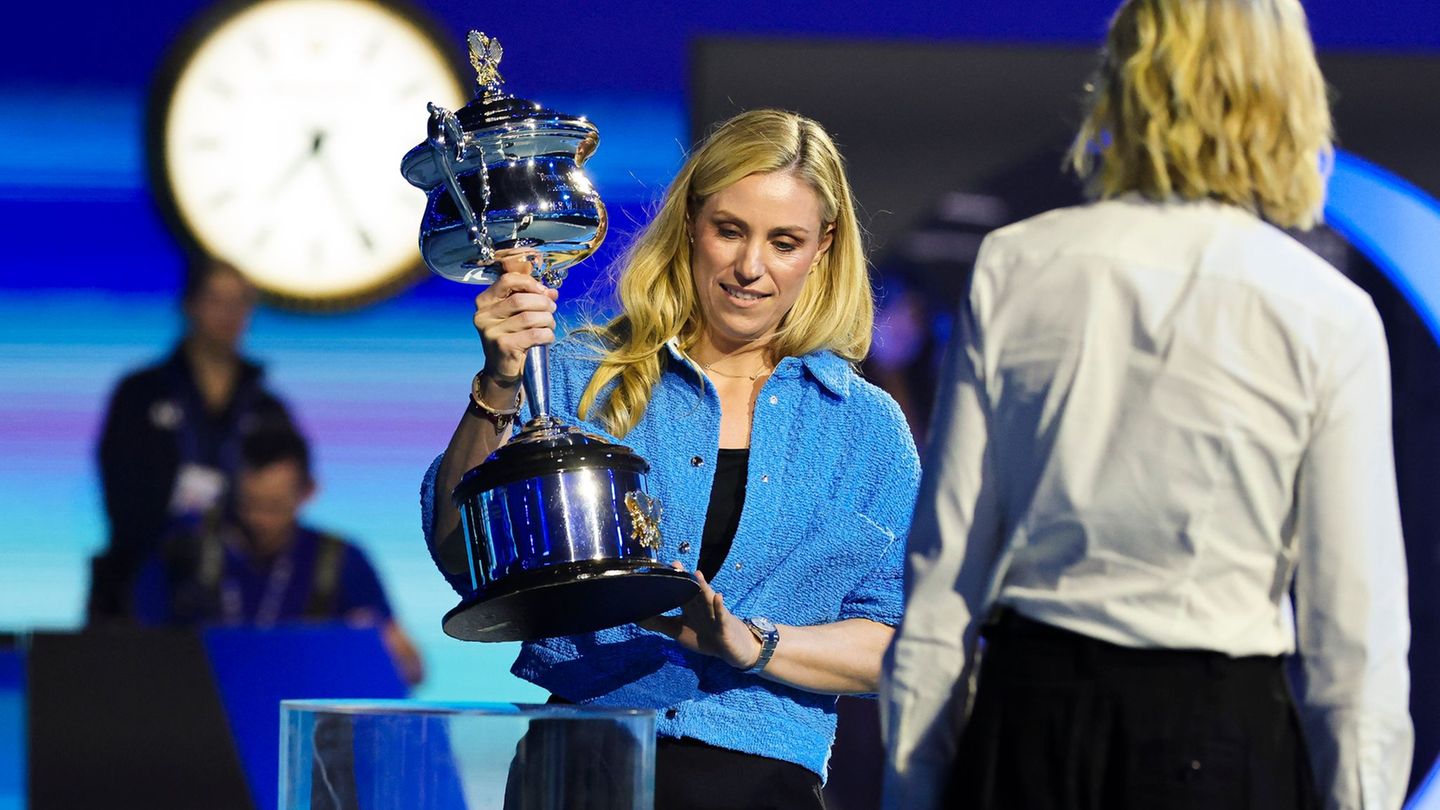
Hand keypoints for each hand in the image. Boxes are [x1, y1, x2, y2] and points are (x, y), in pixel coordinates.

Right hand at [472, 248, 558, 388]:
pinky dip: (547, 334)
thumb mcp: (519, 314)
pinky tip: (547, 337)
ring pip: (529, 317)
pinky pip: (534, 334)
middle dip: (543, 303)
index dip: (529, 282)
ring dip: (547, 320)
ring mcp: (491, 331)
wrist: (502, 369)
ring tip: (550, 324)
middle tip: (552, 309)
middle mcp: (484, 315)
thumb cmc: (512, 337)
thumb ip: (533, 298)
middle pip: (520, 299)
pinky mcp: (503, 346)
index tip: (543, 291)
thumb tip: (552, 292)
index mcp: (485, 301)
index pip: (507, 280)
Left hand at [639, 562, 762, 668]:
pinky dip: (719, 606)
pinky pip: (722, 614)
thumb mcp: (678, 632)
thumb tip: (636, 617)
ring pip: (707, 598)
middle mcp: (701, 606)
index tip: (658, 569)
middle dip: (685, 579)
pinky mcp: (724, 624)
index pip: (678, 591)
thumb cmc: (705, 637)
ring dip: (703, 587)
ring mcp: (713, 613)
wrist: (731, 650)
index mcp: (689, 606)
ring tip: (696, 575)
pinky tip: (718, 596)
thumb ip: (659, 624)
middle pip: (692, 590)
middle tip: (675, 564)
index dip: (670, 582)